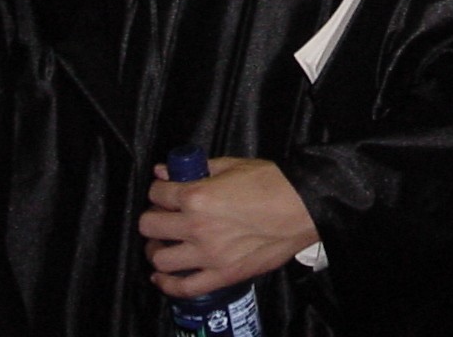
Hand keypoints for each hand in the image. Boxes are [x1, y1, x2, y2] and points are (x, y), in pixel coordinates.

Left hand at [139, 157, 317, 296]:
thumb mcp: (231, 165)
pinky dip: (167, 284)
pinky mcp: (222, 275)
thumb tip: (165, 170)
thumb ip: (196, 168)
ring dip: (156, 250)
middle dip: (153, 218)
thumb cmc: (271, 182)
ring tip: (164, 244)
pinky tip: (163, 277)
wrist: (302, 207)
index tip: (164, 192)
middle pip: (150, 226)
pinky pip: (184, 287)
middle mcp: (196, 227)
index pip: (157, 194)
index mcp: (197, 196)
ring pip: (160, 259)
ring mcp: (208, 255)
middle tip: (163, 217)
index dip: (158, 191)